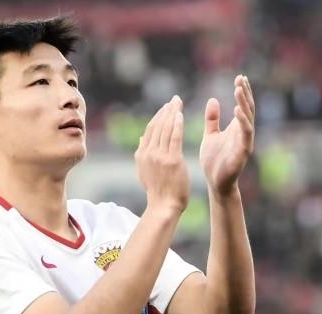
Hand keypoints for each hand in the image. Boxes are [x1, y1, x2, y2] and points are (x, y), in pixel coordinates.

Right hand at [135, 95, 188, 214]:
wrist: (164, 206)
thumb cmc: (158, 192)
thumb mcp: (144, 172)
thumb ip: (143, 154)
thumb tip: (141, 139)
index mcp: (141, 155)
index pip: (150, 130)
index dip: (158, 116)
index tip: (166, 107)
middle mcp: (148, 153)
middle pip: (157, 126)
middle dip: (166, 110)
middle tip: (174, 99)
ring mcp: (159, 156)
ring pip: (165, 129)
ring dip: (172, 113)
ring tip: (178, 103)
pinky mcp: (172, 160)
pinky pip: (174, 137)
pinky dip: (176, 124)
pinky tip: (180, 114)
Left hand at [199, 75, 254, 195]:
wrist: (215, 182)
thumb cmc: (214, 160)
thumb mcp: (211, 134)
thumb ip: (213, 119)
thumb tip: (213, 99)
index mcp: (237, 128)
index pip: (243, 106)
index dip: (242, 92)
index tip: (239, 77)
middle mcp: (244, 133)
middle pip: (247, 109)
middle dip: (245, 94)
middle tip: (241, 79)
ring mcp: (245, 142)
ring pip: (247, 119)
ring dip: (244, 104)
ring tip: (238, 90)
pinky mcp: (242, 152)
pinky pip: (245, 134)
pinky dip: (242, 122)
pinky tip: (237, 111)